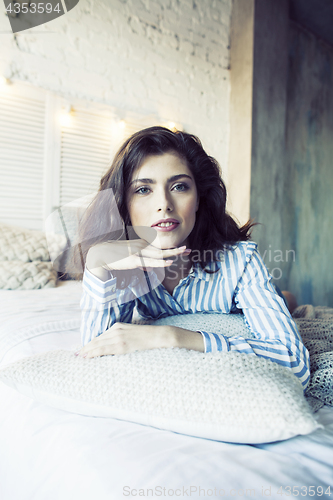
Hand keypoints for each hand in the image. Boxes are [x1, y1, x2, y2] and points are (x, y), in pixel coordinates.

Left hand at [77, 323, 204, 357]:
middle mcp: (115, 330)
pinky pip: (103, 349)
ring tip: (78, 358)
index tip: (82, 350)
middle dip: (85, 348)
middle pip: (95, 340)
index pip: (100, 337)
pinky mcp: (121, 345)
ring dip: (86, 352)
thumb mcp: (134, 335)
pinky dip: (93, 353)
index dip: (90, 344)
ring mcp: (118, 337)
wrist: (161, 336)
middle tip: (76, 356)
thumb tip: (118, 349)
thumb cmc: (150, 338)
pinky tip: (86, 357)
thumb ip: (124, 339)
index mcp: (118, 326)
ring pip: (96, 345)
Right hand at [87, 239, 190, 273]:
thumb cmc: (114, 257)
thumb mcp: (130, 259)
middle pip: (162, 249)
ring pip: (158, 253)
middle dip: (175, 250)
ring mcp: (138, 253)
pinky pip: (150, 261)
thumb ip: (141, 263)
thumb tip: (149, 269)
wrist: (101, 254)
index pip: (159, 247)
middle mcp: (141, 247)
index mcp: (141, 246)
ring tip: (183, 251)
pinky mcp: (134, 260)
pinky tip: (169, 262)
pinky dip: (160, 262)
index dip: (171, 249)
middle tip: (188, 250)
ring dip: (172, 253)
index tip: (182, 249)